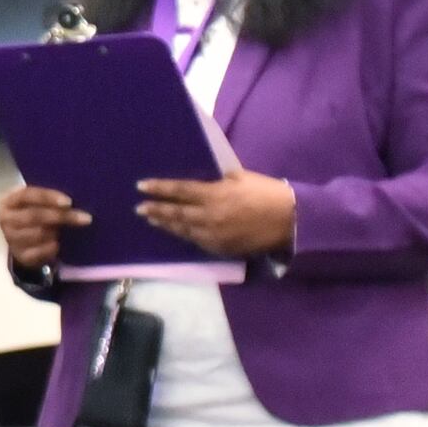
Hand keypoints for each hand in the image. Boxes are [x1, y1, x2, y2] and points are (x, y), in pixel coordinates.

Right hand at [0, 186, 86, 269]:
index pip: (27, 195)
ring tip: (64, 231)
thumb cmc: (32, 212)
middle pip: (34, 216)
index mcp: (9, 201)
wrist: (19, 239)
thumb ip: (48, 200)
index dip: (48, 197)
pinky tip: (58, 245)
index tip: (69, 202)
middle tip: (85, 218)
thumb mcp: (34, 203)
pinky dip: (51, 248)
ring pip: (38, 234)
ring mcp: (10, 239)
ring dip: (55, 232)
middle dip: (61, 217)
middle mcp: (6, 219)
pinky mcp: (19, 256)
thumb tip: (73, 202)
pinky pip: (39, 253)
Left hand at [137, 171, 299, 259]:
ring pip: (183, 230)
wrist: (288, 220)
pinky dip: (184, 236)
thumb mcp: (240, 177)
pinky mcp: (221, 248)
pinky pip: (197, 242)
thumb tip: (202, 178)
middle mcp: (209, 216)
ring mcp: (214, 235)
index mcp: (214, 195)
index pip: (179, 191)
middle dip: (156, 210)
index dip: (159, 188)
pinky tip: (177, 233)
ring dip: (166, 225)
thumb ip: (217, 179)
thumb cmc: (266, 192)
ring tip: (152, 220)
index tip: (141, 186)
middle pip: (176, 214)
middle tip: (139, 208)